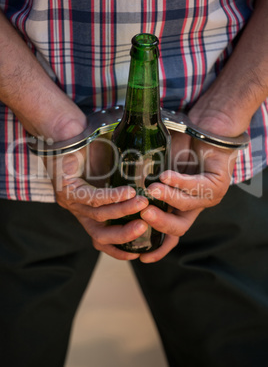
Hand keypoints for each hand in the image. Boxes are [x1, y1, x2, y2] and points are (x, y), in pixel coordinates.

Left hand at [44, 139, 149, 259]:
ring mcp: (71, 201)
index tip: (139, 251)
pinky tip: (130, 192)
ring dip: (124, 211)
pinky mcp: (67, 188)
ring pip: (100, 215)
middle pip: (100, 235)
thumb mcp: (112, 175)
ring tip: (144, 204)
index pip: (102, 241)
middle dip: (124, 236)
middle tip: (145, 228)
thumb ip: (127, 187)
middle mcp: (78, 211)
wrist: (66, 134)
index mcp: (87, 213)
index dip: (119, 249)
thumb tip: (153, 192)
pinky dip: (113, 197)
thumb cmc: (90, 153)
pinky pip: (93, 198)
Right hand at [139, 131, 237, 262]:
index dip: (157, 249)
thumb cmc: (178, 150)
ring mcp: (208, 197)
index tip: (140, 256)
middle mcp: (194, 208)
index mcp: (179, 210)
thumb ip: (141, 185)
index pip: (169, 237)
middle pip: (178, 229)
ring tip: (152, 189)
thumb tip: (110, 190)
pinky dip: (180, 182)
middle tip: (142, 212)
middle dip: (159, 223)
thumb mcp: (154, 171)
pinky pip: (196, 186)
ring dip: (168, 199)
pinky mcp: (217, 184)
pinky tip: (167, 175)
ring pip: (186, 206)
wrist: (203, 130)